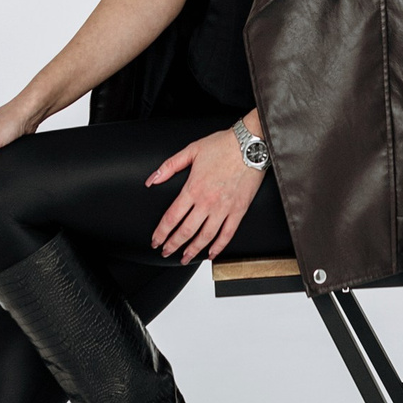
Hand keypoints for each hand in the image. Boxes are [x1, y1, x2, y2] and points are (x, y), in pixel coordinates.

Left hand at [145, 126, 264, 264]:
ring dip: (193, 250)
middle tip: (166, 252)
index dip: (161, 232)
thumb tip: (151, 180)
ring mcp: (224, 208)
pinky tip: (211, 253)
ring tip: (185, 258)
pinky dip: (218, 247)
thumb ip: (169, 166)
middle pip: (185, 231)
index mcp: (193, 188)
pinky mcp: (239, 211)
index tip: (156, 240)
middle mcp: (207, 202)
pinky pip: (227, 234)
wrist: (250, 145)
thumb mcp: (191, 150)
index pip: (171, 217)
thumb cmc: (223, 145)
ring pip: (205, 237)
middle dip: (173, 245)